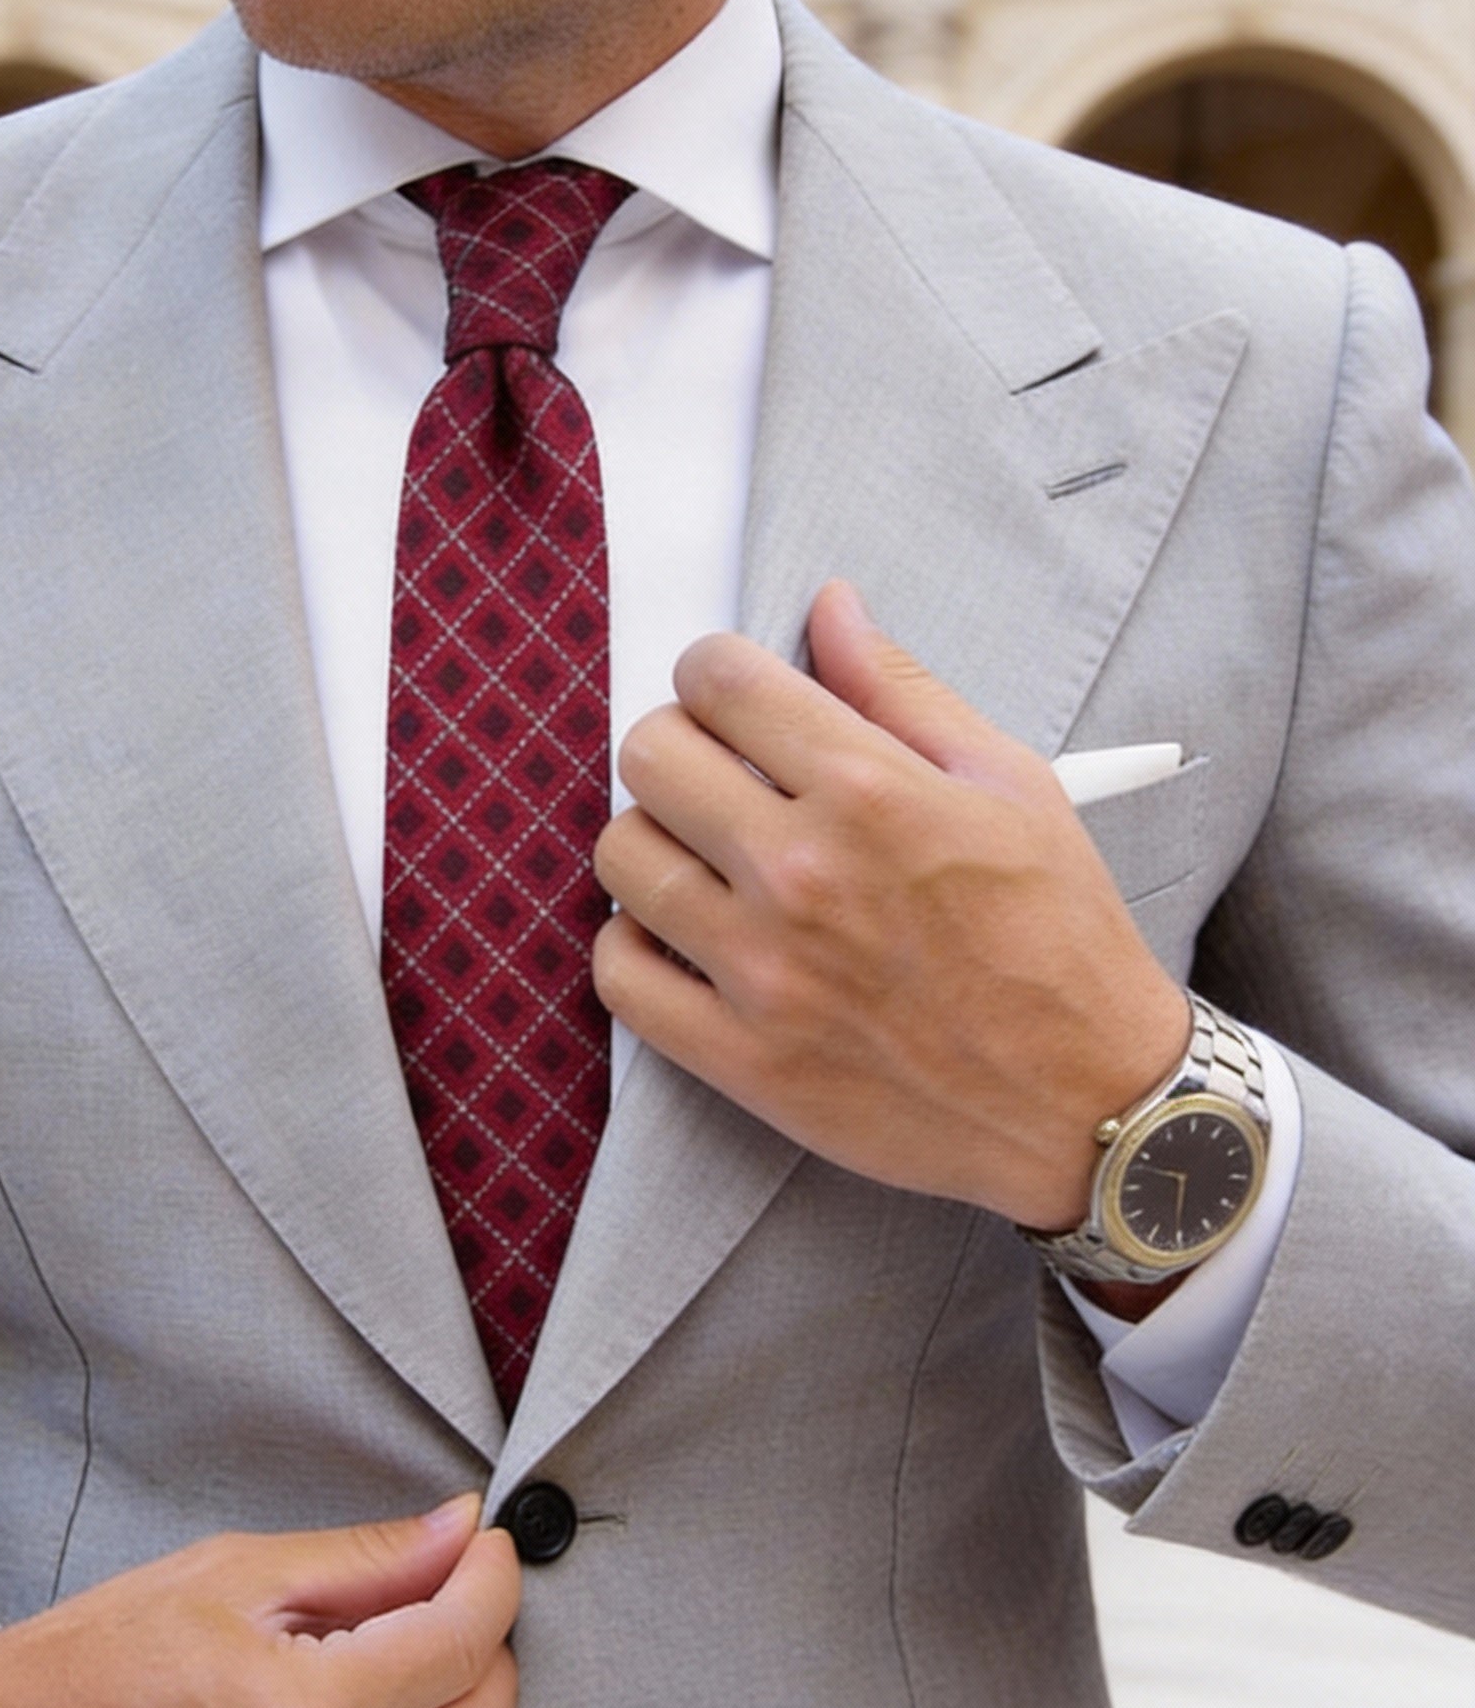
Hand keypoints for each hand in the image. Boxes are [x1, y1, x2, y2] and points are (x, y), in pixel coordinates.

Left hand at [591, 581, 1188, 1231]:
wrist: (1088, 1101)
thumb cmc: (1058, 938)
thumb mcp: (1009, 785)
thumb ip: (902, 689)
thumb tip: (829, 606)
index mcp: (870, 792)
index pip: (718, 679)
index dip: (714, 673)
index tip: (731, 699)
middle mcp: (802, 874)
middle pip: (650, 756)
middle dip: (677, 745)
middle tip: (717, 775)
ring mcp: (762, 971)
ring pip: (621, 856)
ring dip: (653, 843)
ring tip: (704, 859)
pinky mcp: (740, 1057)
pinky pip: (619, 975)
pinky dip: (635, 946)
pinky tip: (683, 937)